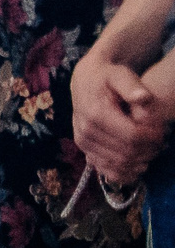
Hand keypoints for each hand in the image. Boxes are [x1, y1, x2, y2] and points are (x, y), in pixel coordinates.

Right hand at [73, 52, 168, 185]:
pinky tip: (138, 165)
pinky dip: (124, 172)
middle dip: (148, 150)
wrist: (86, 82)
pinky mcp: (85, 151)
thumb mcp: (120, 75)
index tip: (164, 132)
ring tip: (152, 150)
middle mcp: (86, 132)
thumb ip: (132, 86)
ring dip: (139, 161)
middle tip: (161, 142)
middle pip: (126, 153)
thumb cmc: (107, 78)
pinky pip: (105, 170)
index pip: (132, 137)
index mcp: (96, 114)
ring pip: (117, 164)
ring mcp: (84, 144)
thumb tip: (143, 97)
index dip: (153, 138)